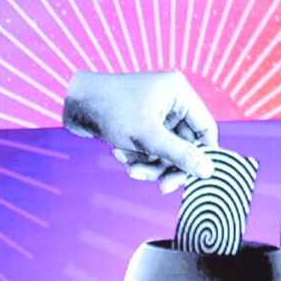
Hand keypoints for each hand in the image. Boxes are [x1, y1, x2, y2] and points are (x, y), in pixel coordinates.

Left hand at [61, 70, 219, 190]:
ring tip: (132, 169)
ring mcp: (154, 112)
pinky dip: (137, 155)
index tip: (198, 176)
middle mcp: (170, 101)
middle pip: (184, 144)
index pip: (205, 128)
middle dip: (169, 165)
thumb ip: (180, 155)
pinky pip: (149, 147)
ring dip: (151, 164)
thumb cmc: (111, 110)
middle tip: (162, 186)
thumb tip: (208, 171)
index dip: (203, 154)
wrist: (72, 103)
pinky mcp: (139, 123)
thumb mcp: (148, 137)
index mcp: (178, 93)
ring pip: (165, 149)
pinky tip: (120, 153)